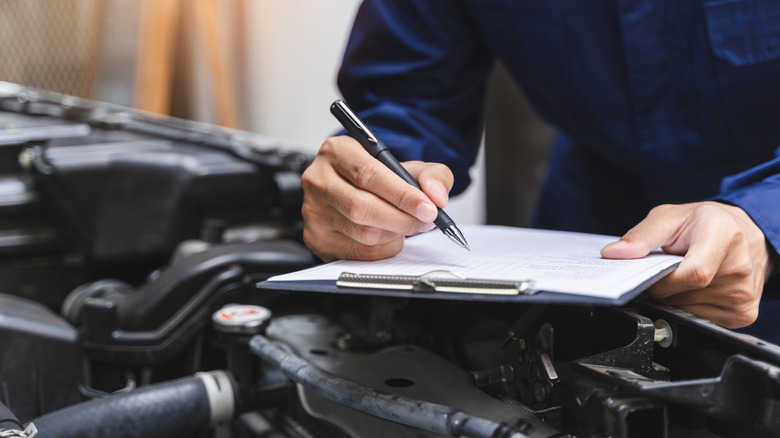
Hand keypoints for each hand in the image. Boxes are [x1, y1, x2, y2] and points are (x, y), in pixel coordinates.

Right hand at [301, 136, 452, 260]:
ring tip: (407, 224)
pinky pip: (360, 252)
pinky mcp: (317, 238)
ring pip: (362, 233)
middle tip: (426, 220)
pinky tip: (389, 235)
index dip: (402, 194)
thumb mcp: (406, 166)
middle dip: (402, 219)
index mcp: (336, 152)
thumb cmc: (377, 178)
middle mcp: (318, 180)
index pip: (368, 174)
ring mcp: (313, 212)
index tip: (428, 208)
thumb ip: (431, 175)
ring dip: (395, 234)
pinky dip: (384, 248)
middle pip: (362, 208)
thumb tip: (437, 196)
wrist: (352, 190)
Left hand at [601, 202, 776, 327]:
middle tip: (669, 269)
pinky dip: (690, 307)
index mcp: (725, 237)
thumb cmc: (705, 223)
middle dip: (664, 287)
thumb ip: (640, 236)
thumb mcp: (670, 218)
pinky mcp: (743, 314)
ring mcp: (743, 295)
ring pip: (689, 311)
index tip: (653, 272)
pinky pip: (702, 320)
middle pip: (684, 296)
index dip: (664, 280)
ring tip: (686, 275)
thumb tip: (612, 254)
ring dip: (676, 297)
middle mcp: (740, 267)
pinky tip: (698, 289)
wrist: (744, 232)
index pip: (693, 275)